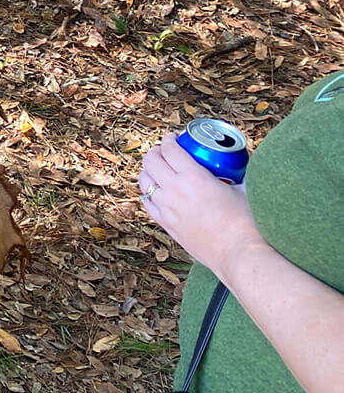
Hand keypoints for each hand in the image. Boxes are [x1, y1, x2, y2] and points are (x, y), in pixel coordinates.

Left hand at [139, 134, 263, 279]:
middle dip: (156, 152)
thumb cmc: (248, 222)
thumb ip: (236, 175)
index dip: (169, 140)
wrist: (240, 254)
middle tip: (164, 151)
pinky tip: (156, 191)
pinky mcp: (166, 225)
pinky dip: (149, 193)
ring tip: (158, 169)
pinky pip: (148, 203)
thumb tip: (241, 165)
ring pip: (144, 181)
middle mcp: (174, 190)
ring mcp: (167, 208)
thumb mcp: (243, 189)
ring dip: (149, 171)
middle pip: (151, 161)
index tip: (173, 138)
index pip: (170, 149)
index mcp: (193, 177)